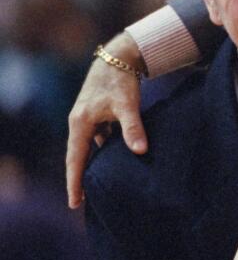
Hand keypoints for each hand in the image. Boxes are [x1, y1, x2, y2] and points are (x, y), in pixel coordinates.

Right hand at [66, 32, 146, 208]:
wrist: (119, 57)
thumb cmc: (121, 80)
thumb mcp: (127, 104)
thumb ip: (133, 128)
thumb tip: (140, 150)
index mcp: (81, 123)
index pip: (76, 159)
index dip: (75, 182)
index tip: (74, 203)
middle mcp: (79, 123)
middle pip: (77, 157)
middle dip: (78, 179)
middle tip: (80, 203)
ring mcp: (87, 119)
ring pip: (88, 149)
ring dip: (91, 166)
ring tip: (96, 187)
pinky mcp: (97, 116)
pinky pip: (98, 141)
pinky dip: (103, 153)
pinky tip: (112, 164)